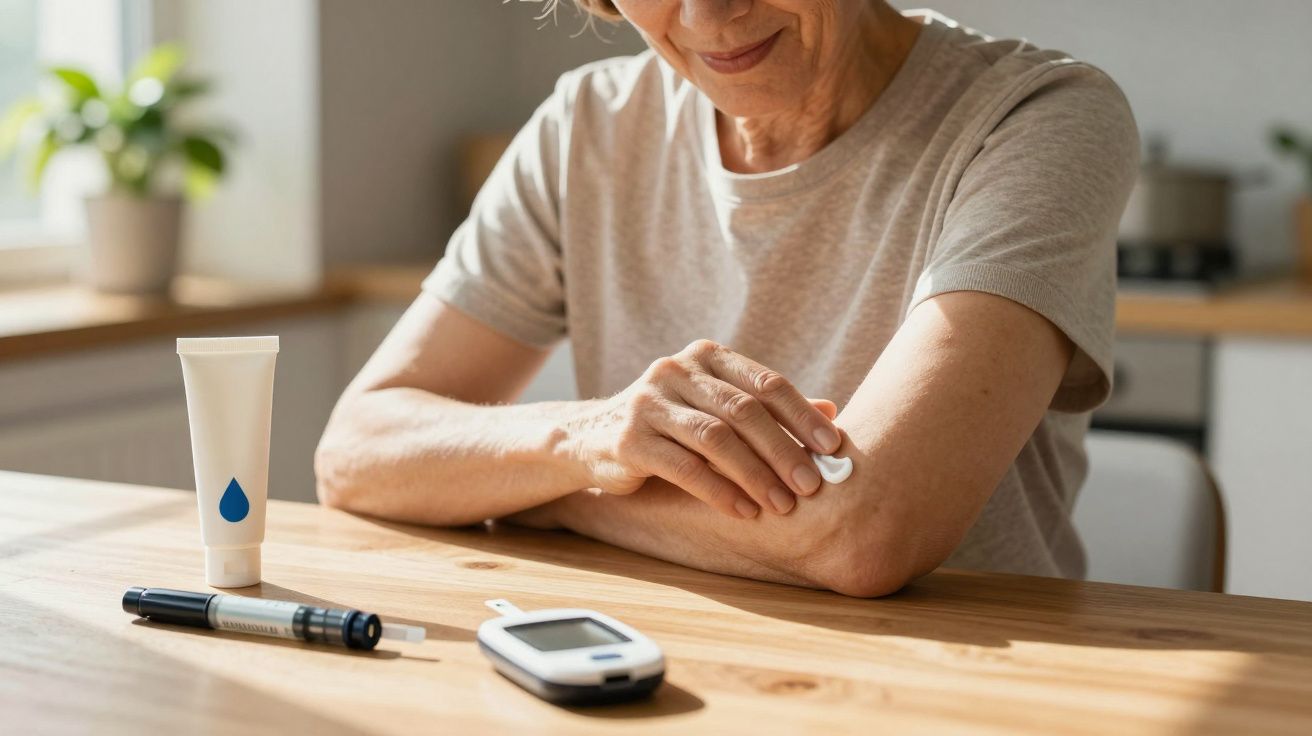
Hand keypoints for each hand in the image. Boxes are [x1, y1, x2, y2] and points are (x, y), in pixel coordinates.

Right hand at [562, 339, 841, 518]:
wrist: (592, 437)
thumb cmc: (671, 423)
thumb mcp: (717, 407)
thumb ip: (766, 408)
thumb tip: (832, 413)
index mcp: (705, 356)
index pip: (765, 382)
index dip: (802, 415)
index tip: (833, 447)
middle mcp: (675, 370)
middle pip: (743, 410)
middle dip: (783, 450)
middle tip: (813, 485)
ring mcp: (648, 402)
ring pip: (715, 438)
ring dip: (755, 474)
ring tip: (783, 505)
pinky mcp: (628, 439)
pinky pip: (683, 466)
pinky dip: (719, 491)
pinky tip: (744, 511)